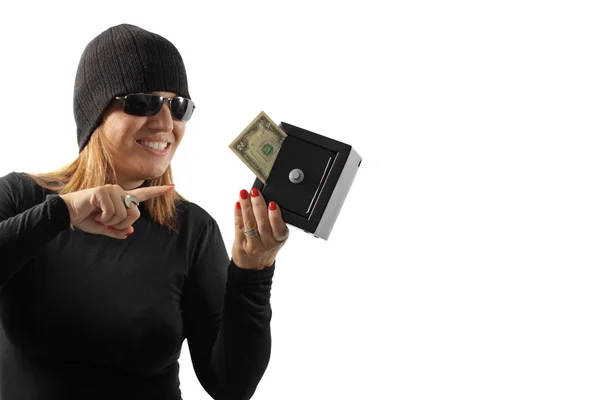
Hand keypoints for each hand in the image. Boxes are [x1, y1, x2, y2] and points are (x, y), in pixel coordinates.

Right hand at [59, 184, 174, 238]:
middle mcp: (119, 191)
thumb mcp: (104, 228)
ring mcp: (112, 190)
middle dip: (122, 224)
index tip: (171, 187)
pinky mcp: (103, 191)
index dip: (157, 192)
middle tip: (106, 222)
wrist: (67, 213)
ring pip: (124, 214)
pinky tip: (95, 212)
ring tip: (99, 216)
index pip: (143, 195)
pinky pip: (112, 212)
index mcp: (122, 199)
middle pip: (135, 213)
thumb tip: (130, 232)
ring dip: (110, 222)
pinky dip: (103, 218)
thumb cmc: (85, 218)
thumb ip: (117, 231)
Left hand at [232, 188, 288, 269]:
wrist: (254, 266)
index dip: (275, 216)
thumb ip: (275, 220)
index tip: (272, 204)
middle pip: (262, 223)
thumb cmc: (266, 246)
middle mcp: (267, 242)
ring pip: (250, 223)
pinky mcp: (240, 242)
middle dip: (258, 206)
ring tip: (244, 194)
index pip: (279, 228)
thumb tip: (265, 199)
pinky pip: (239, 226)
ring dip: (246, 207)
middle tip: (255, 192)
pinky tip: (238, 204)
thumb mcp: (277, 236)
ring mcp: (252, 244)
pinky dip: (238, 213)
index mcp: (279, 238)